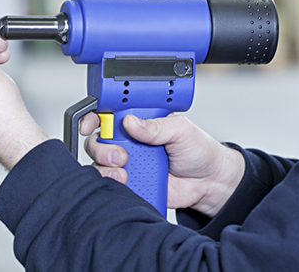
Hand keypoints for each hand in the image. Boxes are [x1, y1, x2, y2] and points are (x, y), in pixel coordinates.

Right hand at [81, 113, 244, 216]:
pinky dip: (112, 184)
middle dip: (101, 148)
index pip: (109, 114)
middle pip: (97, 140)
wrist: (209, 182)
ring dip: (105, 168)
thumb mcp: (181, 130)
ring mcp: (129, 163)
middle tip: (120, 155)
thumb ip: (156, 126)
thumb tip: (131, 122)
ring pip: (100, 163)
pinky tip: (125, 183)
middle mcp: (130, 141)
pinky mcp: (132, 183)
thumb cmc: (198, 150)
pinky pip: (111, 184)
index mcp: (140, 121)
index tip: (89, 125)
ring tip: (124, 172)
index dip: (93, 117)